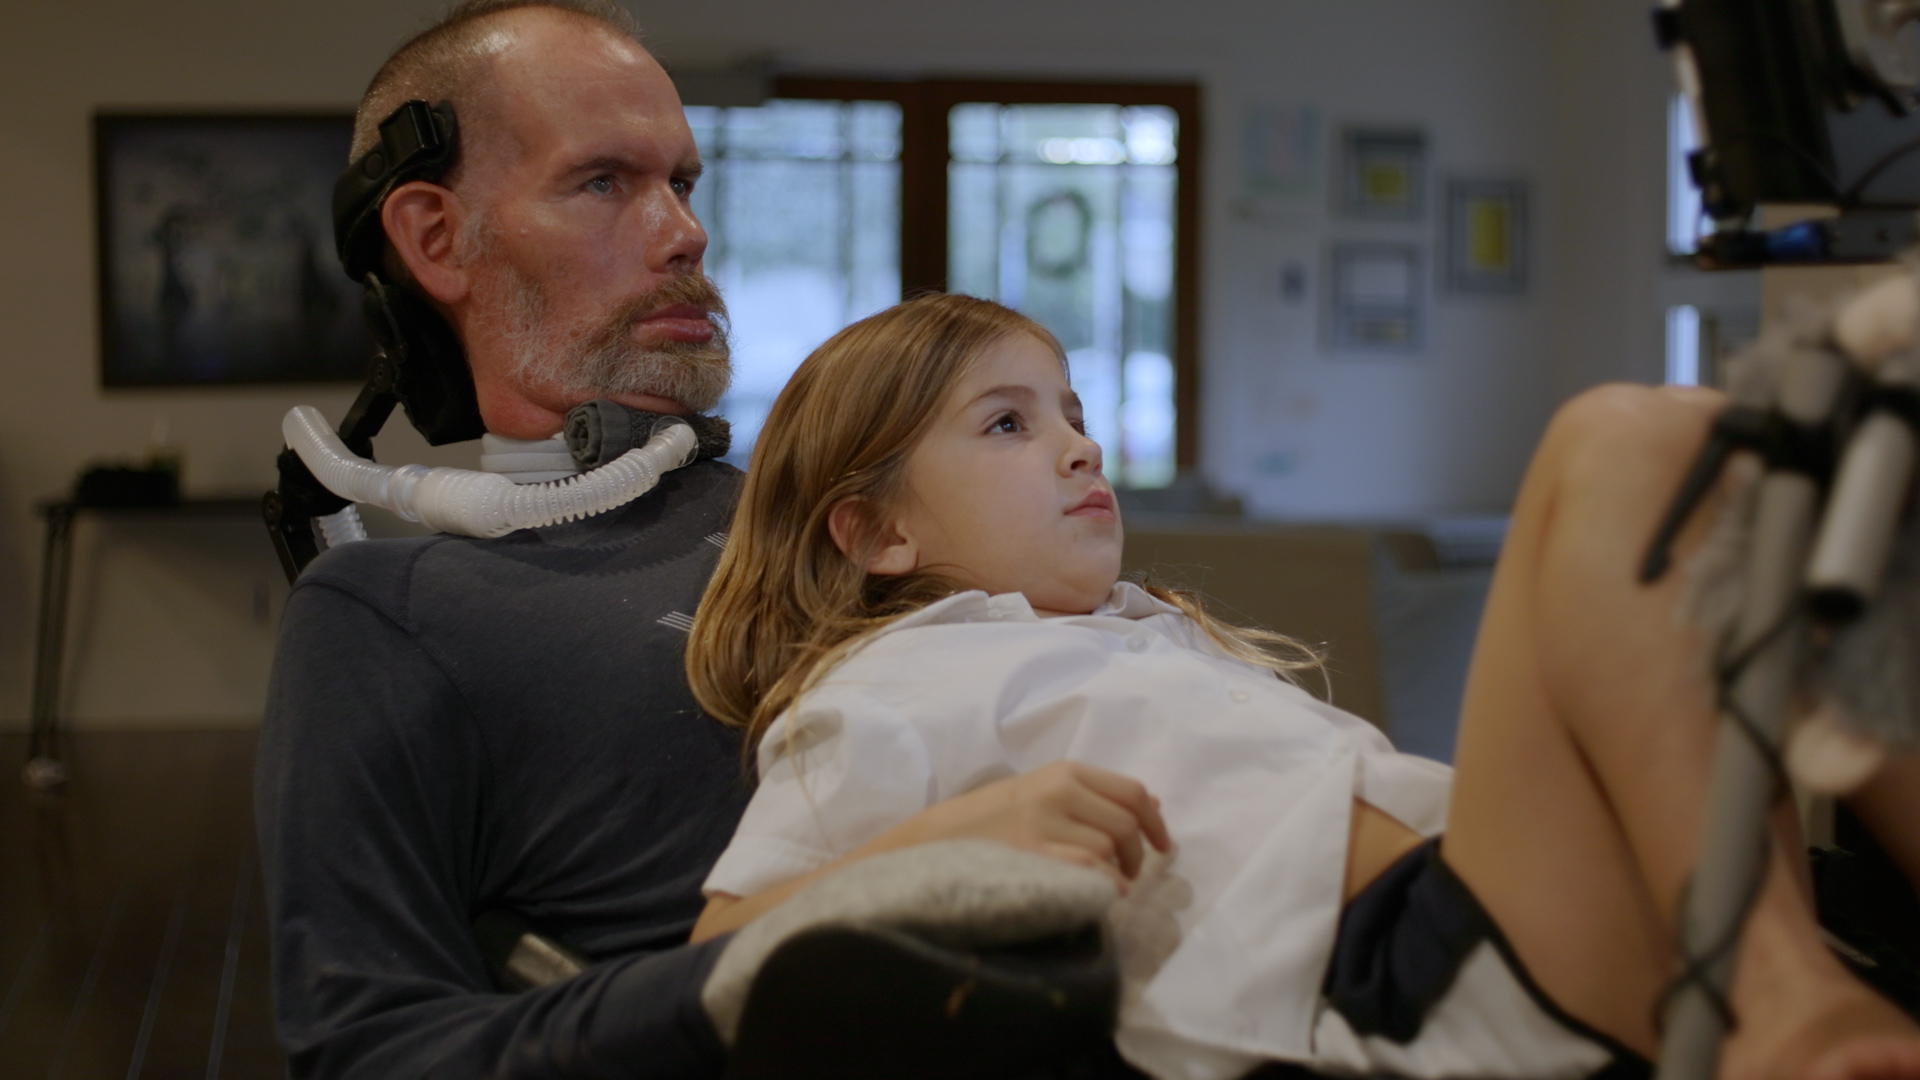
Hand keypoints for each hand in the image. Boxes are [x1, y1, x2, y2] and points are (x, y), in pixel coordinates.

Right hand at [884, 761, 1172, 892]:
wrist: (938, 836)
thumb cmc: (995, 817)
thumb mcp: (1044, 790)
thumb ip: (1094, 795)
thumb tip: (1153, 803)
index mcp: (1064, 771)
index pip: (1132, 791)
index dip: (1156, 821)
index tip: (1162, 845)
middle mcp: (1057, 791)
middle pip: (1126, 823)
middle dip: (1137, 853)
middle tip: (1130, 871)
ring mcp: (1042, 823)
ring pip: (1108, 847)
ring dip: (1119, 871)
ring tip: (1109, 882)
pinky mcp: (1030, 854)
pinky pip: (1086, 869)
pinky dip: (1104, 884)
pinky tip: (1104, 893)